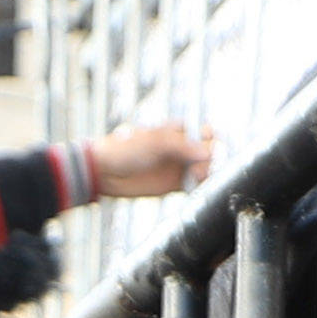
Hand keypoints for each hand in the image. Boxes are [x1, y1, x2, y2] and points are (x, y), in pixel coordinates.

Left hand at [84, 121, 210, 200]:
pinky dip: (199, 186)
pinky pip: (193, 185)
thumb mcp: (156, 141)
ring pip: (203, 169)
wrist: (106, 172)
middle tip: (201, 164)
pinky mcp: (173, 185)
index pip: (204, 132)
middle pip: (208, 151)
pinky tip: (195, 185)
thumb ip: (182, 146)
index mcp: (178, 132)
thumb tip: (207, 152)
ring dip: (206, 172)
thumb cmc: (126, 149)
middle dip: (210, 157)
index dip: (210, 138)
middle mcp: (181, 149)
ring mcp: (178, 167)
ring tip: (197, 176)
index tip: (207, 143)